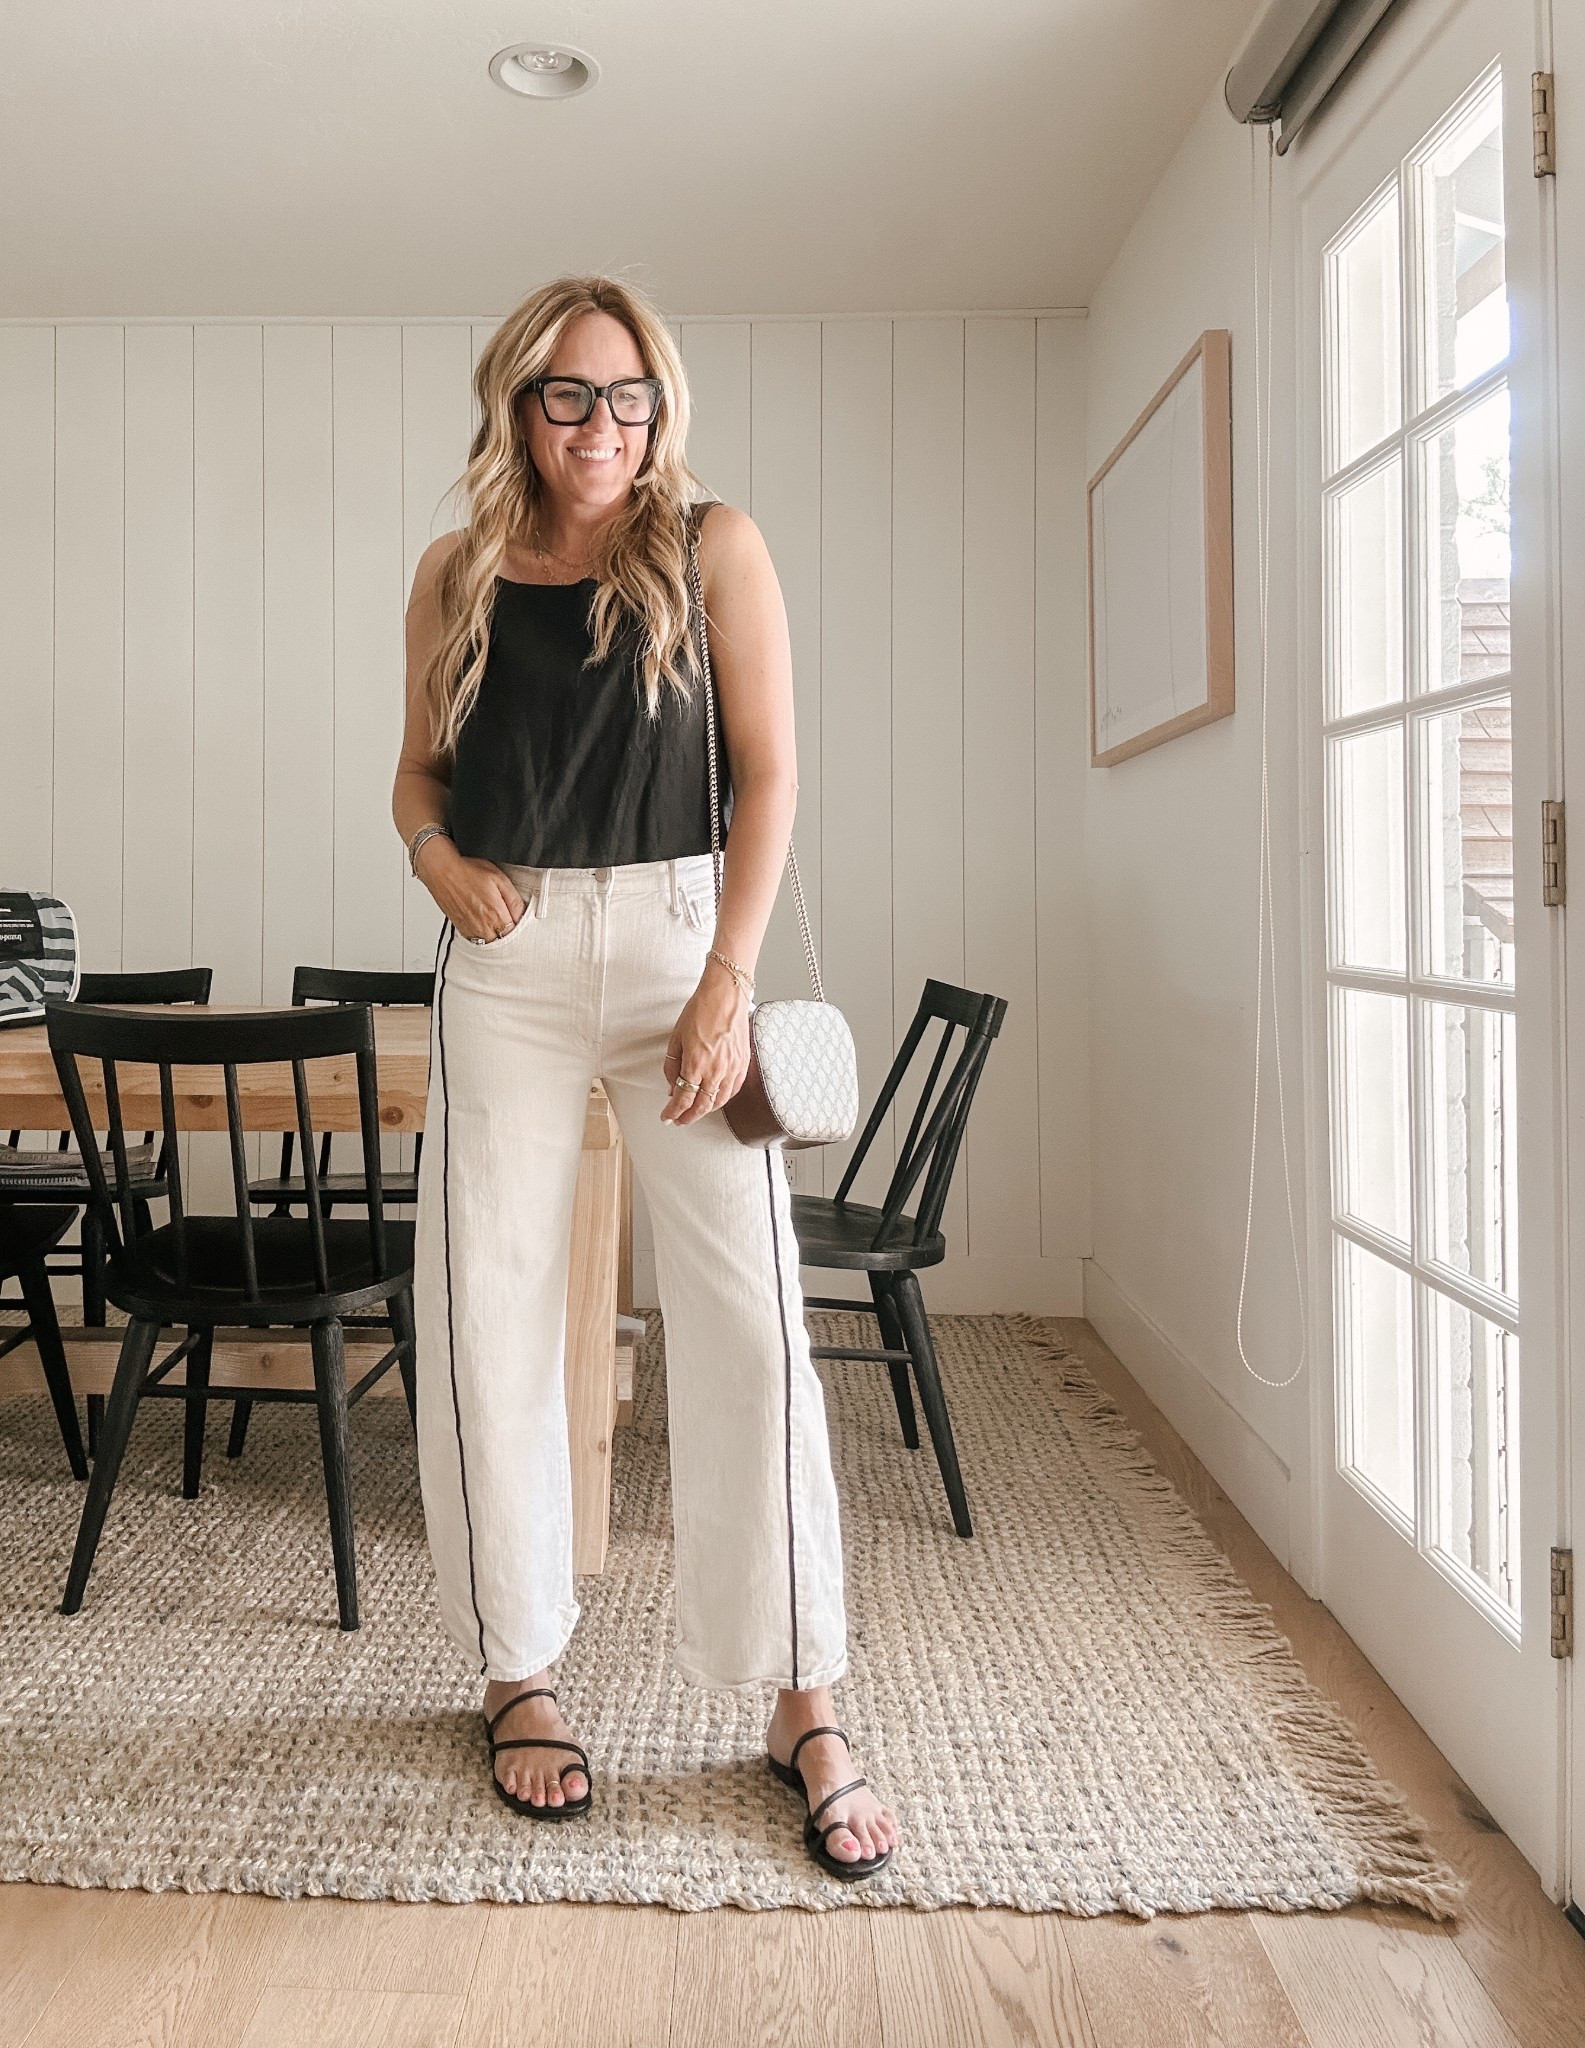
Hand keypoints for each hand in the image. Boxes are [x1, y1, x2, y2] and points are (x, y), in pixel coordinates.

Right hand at [415, 838, 526, 943]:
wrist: (442, 871)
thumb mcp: (500, 880)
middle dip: (509, 934)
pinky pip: (476, 941)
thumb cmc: (468, 871)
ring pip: (490, 944)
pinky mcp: (461, 929)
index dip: (521, 926)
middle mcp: (483, 927)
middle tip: (509, 921)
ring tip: (497, 924)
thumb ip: (514, 900)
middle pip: (503, 942)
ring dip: (496, 937)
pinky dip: (483, 937)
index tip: (519, 919)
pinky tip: (485, 926)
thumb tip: (523, 914)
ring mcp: (471, 930)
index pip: (516, 933)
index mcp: (496, 915)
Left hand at [661, 963, 750, 1124]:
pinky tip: (716, 1098)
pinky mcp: (743, 1063)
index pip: (683, 1099)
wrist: (726, 995)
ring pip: (719, 1101)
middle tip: (679, 1120)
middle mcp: (716, 1070)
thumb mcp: (676, 1038)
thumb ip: (672, 1066)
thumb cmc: (701, 1010)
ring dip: (706, 1110)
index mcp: (696, 1064)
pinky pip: (733, 1090)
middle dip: (688, 1117)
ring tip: (696, 1112)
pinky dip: (723, 1099)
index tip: (667, 1116)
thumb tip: (672, 1085)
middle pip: (701, 1106)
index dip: (673, 1112)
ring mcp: (732, 1068)